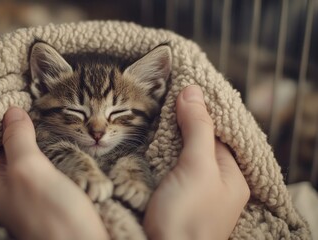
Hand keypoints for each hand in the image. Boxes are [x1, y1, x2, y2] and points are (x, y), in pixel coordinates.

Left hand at [0, 107, 108, 239]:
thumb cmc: (51, 214)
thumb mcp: (28, 169)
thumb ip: (18, 139)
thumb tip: (11, 111)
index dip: (3, 123)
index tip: (15, 101)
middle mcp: (5, 190)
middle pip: (11, 150)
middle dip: (23, 130)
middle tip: (36, 105)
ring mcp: (28, 194)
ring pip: (30, 158)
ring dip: (39, 140)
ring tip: (50, 117)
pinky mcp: (49, 195)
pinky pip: (45, 167)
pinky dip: (51, 153)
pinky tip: (60, 139)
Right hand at [143, 85, 249, 239]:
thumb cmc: (187, 216)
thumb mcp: (198, 166)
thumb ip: (198, 128)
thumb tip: (193, 90)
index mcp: (232, 176)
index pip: (219, 132)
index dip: (202, 110)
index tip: (184, 88)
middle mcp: (214, 183)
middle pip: (199, 142)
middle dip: (182, 122)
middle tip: (163, 99)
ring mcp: (191, 190)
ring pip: (181, 153)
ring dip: (167, 136)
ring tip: (152, 113)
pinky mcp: (171, 195)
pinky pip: (167, 166)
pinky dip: (159, 152)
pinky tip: (147, 141)